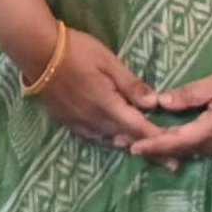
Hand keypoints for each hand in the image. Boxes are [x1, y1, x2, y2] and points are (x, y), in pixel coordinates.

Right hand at [22, 27, 167, 150]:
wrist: (36, 51)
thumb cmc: (76, 50)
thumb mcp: (109, 61)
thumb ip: (131, 85)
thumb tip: (154, 104)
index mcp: (108, 106)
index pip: (139, 129)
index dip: (158, 141)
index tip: (176, 156)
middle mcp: (94, 121)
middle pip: (126, 140)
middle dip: (148, 150)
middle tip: (168, 161)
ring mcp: (79, 123)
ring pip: (110, 140)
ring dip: (128, 146)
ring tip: (146, 153)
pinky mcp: (67, 120)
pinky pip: (94, 136)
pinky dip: (109, 139)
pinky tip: (114, 138)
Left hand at [132, 64, 211, 162]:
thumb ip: (191, 94)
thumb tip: (162, 102)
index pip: (176, 141)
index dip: (153, 144)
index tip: (131, 146)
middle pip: (181, 150)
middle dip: (153, 148)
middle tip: (125, 144)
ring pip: (192, 150)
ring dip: (167, 148)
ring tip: (141, 143)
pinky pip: (203, 148)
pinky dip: (184, 145)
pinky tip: (171, 140)